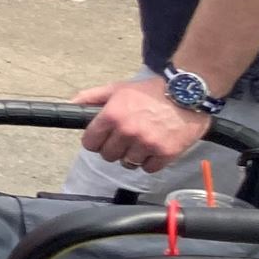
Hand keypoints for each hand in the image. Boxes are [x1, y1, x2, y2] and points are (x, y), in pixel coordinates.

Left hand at [74, 75, 212, 171]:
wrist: (187, 93)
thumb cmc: (151, 91)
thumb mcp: (117, 89)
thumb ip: (91, 97)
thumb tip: (71, 105)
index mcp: (112, 116)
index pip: (90, 142)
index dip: (94, 141)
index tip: (102, 139)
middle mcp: (127, 132)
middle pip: (107, 155)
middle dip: (113, 148)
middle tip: (124, 139)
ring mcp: (146, 144)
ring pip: (127, 163)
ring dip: (132, 156)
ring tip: (141, 143)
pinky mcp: (165, 153)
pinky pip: (148, 169)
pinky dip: (150, 162)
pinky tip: (153, 149)